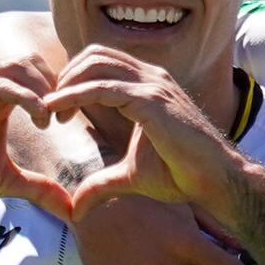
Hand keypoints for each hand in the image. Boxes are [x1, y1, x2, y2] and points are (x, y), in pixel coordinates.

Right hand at [0, 70, 84, 213]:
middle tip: (66, 117)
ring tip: (49, 119)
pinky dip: (23, 95)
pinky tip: (38, 118)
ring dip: (42, 86)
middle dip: (56, 84)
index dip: (63, 92)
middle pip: (33, 61)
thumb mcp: (6, 181)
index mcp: (3, 101)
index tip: (74, 121)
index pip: (41, 77)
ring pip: (18, 65)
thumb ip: (39, 190)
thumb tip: (72, 212)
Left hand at [34, 48, 243, 211]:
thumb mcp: (130, 177)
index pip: (101, 61)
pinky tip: (57, 109)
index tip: (57, 108)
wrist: (214, 179)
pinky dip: (75, 95)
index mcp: (148, 85)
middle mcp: (151, 77)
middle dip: (66, 76)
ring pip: (95, 65)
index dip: (74, 79)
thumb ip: (101, 184)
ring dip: (66, 83)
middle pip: (94, 54)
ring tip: (50, 110)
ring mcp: (152, 85)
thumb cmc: (181, 174)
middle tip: (50, 108)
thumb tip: (76, 210)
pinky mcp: (151, 101)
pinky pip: (103, 87)